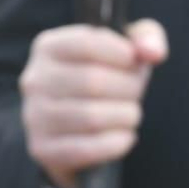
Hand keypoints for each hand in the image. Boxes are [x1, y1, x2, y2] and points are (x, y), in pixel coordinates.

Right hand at [19, 19, 168, 187]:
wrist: (74, 127)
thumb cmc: (105, 78)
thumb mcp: (124, 50)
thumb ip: (146, 38)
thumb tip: (153, 52)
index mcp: (49, 46)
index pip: (87, 43)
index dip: (121, 54)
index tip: (135, 63)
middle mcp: (35, 79)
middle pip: (92, 81)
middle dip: (128, 88)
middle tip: (136, 93)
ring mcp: (35, 115)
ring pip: (91, 117)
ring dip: (124, 116)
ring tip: (131, 114)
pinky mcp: (43, 148)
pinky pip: (86, 148)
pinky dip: (115, 143)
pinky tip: (124, 137)